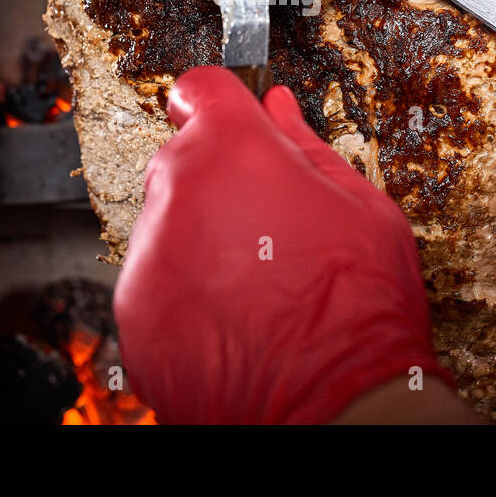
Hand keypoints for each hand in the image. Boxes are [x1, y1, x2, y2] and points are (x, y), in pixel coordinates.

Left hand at [113, 66, 459, 423]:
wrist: (334, 408)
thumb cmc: (357, 307)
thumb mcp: (361, 205)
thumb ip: (306, 145)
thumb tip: (280, 109)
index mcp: (234, 150)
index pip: (202, 88)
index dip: (219, 100)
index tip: (229, 118)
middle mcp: (178, 190)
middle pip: (182, 159)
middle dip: (217, 179)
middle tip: (266, 223)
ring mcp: (150, 253)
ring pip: (167, 223)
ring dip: (199, 238)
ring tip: (255, 282)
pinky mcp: (134, 311)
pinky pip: (154, 281)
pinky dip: (183, 293)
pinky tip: (232, 317)